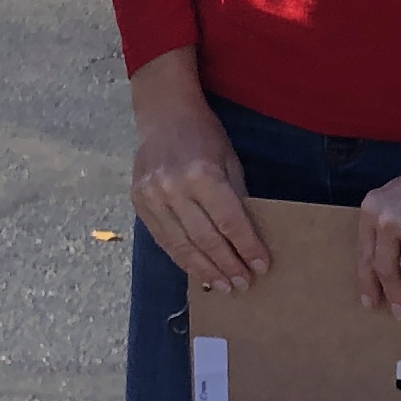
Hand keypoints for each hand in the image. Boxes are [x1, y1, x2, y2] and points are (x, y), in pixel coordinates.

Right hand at [128, 50, 269, 291]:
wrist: (163, 114)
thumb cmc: (204, 135)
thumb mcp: (229, 161)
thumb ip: (237, 199)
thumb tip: (248, 239)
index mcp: (201, 174)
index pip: (229, 221)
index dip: (247, 247)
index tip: (262, 266)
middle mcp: (173, 188)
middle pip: (205, 238)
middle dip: (228, 265)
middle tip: (244, 284)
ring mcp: (152, 197)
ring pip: (181, 245)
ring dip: (205, 270)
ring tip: (224, 286)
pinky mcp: (138, 204)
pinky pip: (163, 240)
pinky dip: (182, 258)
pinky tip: (199, 271)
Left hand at [354, 133, 400, 319]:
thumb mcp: (400, 195)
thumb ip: (388, 224)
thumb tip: (388, 266)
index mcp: (373, 208)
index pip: (365, 255)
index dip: (368, 283)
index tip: (370, 302)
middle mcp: (388, 220)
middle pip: (385, 270)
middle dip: (393, 295)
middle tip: (400, 312)